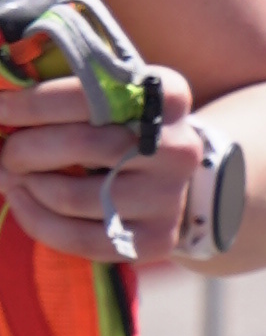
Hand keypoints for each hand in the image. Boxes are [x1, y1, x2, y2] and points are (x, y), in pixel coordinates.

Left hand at [0, 60, 196, 268]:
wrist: (166, 179)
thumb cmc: (123, 128)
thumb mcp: (111, 99)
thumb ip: (70, 96)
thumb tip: (4, 110)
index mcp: (167, 97)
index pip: (89, 95)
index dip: (33, 103)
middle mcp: (177, 147)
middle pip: (79, 145)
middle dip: (25, 149)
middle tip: (6, 151)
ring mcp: (168, 198)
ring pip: (72, 197)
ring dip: (27, 186)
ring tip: (12, 176)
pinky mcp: (156, 239)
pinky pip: (79, 239)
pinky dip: (37, 221)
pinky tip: (22, 202)